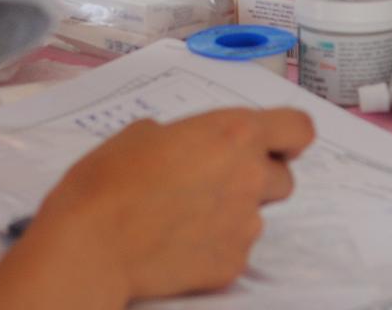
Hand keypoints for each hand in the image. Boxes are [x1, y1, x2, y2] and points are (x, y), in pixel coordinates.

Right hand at [34, 108, 312, 301]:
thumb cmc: (108, 182)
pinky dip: (213, 247)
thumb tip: (182, 146)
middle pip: (282, 178)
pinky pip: (234, 250)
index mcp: (233, 133)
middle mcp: (249, 177)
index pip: (299, 128)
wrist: (92, 246)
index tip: (275, 144)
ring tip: (183, 217)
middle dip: (256, 179)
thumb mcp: (140, 134)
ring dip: (231, 214)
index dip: (288, 137)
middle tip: (214, 183)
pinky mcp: (232, 264)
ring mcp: (245, 226)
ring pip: (256, 216)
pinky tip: (177, 244)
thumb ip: (182, 136)